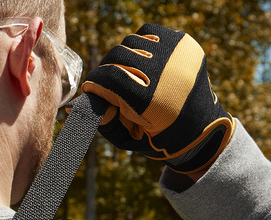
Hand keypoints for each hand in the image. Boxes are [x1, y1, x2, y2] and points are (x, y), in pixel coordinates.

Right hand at [82, 24, 233, 173]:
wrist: (200, 127)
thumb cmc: (158, 135)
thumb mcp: (126, 137)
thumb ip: (99, 120)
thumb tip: (70, 109)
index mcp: (147, 97)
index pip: (103, 77)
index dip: (94, 86)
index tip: (94, 93)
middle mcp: (162, 70)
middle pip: (115, 57)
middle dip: (108, 72)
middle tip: (113, 86)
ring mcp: (175, 53)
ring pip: (129, 43)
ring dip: (125, 58)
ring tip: (132, 75)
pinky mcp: (182, 42)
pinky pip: (148, 32)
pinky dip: (141, 45)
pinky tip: (146, 62)